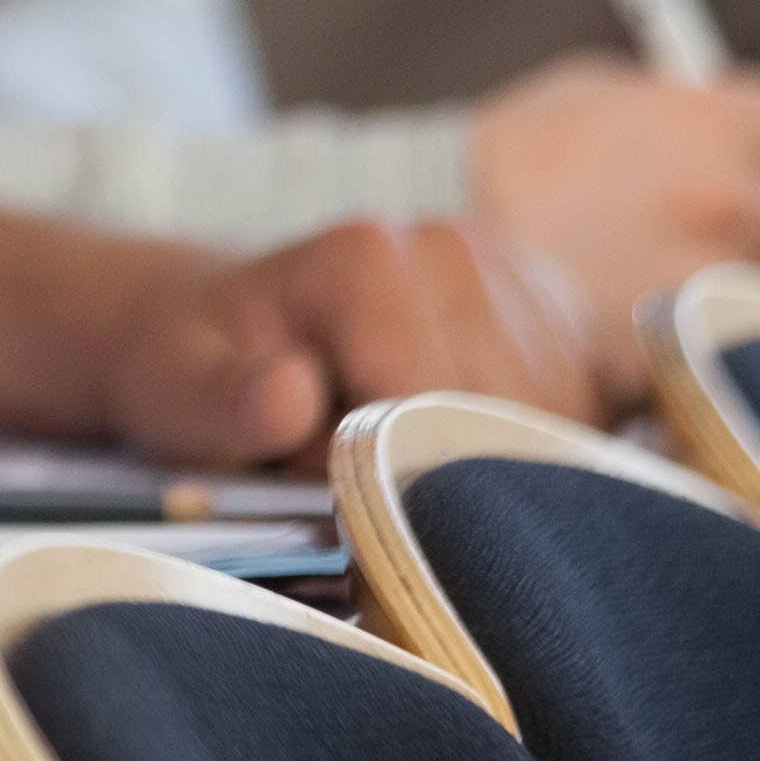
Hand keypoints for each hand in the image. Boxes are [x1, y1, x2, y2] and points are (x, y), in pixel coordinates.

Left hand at [91, 216, 604, 468]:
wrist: (220, 323)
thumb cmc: (195, 366)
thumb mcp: (171, 387)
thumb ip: (225, 402)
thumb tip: (291, 396)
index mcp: (367, 257)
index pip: (434, 407)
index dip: (396, 483)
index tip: (347, 513)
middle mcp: (455, 247)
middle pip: (510, 417)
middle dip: (449, 481)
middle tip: (369, 492)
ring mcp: (515, 272)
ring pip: (563, 421)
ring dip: (498, 472)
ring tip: (407, 464)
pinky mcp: (553, 310)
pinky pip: (588, 411)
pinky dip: (542, 456)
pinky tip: (473, 459)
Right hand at [468, 55, 759, 386]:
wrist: (424, 232)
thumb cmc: (523, 156)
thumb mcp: (613, 94)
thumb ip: (713, 115)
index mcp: (716, 121)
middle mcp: (722, 200)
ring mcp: (698, 282)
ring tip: (700, 283)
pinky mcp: (668, 354)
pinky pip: (733, 355)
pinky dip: (712, 348)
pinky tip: (663, 325)